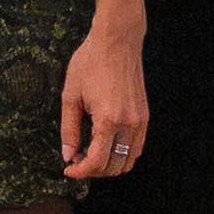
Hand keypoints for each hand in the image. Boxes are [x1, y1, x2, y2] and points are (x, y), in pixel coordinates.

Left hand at [58, 16, 151, 182]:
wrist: (117, 41)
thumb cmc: (91, 62)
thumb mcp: (70, 95)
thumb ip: (69, 129)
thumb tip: (68, 155)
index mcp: (109, 120)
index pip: (97, 162)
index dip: (80, 172)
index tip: (68, 169)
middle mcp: (129, 124)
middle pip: (114, 167)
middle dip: (93, 170)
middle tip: (76, 160)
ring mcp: (140, 121)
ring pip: (128, 161)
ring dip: (108, 164)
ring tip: (90, 153)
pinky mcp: (145, 117)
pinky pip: (136, 148)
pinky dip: (121, 154)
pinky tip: (105, 144)